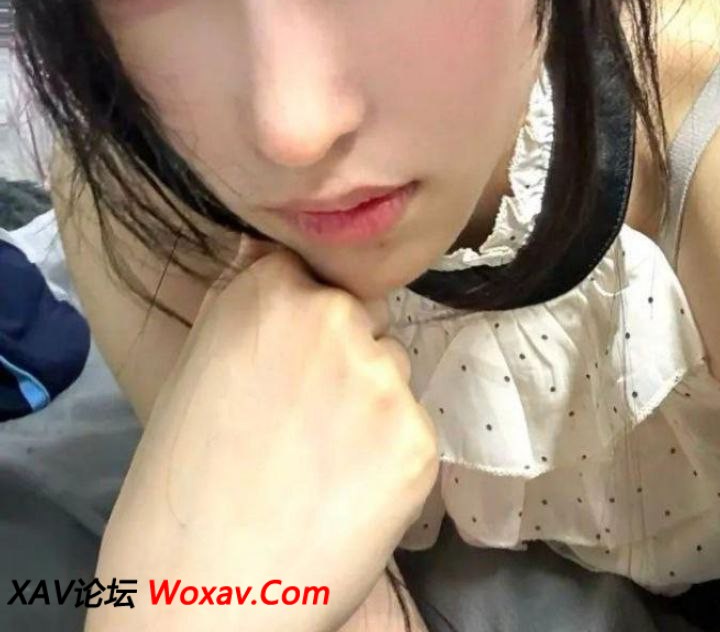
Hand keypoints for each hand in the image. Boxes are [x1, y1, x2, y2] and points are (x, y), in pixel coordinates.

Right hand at [88, 240, 437, 630]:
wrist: (200, 597)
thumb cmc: (180, 488)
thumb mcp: (196, 367)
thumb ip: (246, 302)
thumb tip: (268, 246)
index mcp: (269, 290)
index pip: (314, 270)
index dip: (302, 316)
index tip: (283, 359)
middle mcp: (334, 316)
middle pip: (363, 317)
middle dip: (343, 357)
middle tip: (298, 425)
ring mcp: (383, 375)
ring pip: (391, 372)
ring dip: (369, 407)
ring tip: (315, 467)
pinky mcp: (418, 436)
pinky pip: (410, 430)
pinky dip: (387, 461)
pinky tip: (342, 498)